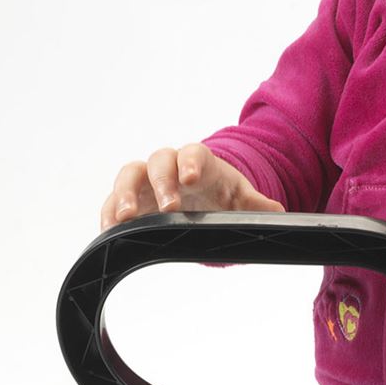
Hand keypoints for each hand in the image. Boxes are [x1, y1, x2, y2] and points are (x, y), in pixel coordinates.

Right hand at [100, 144, 285, 230]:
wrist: (198, 190)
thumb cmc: (218, 189)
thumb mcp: (239, 197)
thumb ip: (255, 205)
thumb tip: (278, 212)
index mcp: (196, 160)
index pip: (192, 153)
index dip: (189, 163)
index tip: (191, 178)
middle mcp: (167, 165)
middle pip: (157, 162)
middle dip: (161, 182)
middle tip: (170, 206)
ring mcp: (144, 180)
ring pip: (128, 177)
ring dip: (123, 195)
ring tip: (124, 218)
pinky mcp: (128, 198)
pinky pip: (111, 201)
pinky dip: (108, 214)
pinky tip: (108, 231)